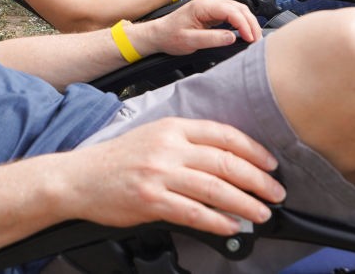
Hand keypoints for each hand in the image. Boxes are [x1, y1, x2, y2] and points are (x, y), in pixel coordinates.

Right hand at [64, 118, 283, 233]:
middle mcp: (168, 148)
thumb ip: (186, 143)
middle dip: (258, 179)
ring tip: (261, 213)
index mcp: (171, 128)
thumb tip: (226, 159)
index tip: (270, 164)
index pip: (223, 135)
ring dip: (245, 203)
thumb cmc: (116, 160)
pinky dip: (218, 220)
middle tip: (275, 192)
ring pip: (215, 188)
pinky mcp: (151, 201)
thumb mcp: (152, 136)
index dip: (253, 150)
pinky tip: (232, 226)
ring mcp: (159, 174)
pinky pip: (194, 212)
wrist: (78, 178)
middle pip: (225, 162)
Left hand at [137, 0, 262, 56]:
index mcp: (204, 5)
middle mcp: (210, 1)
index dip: (245, 25)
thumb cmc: (170, 36)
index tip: (250, 39)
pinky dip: (243, 23)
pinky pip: (233, 14)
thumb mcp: (190, 41)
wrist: (159, 34)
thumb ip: (212, 38)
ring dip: (249, 23)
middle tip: (257, 41)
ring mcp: (213, 5)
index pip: (232, 11)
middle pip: (240, 8)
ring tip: (254, 39)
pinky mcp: (214, 12)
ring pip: (239, 10)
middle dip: (251, 24)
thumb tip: (233, 37)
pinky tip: (246, 34)